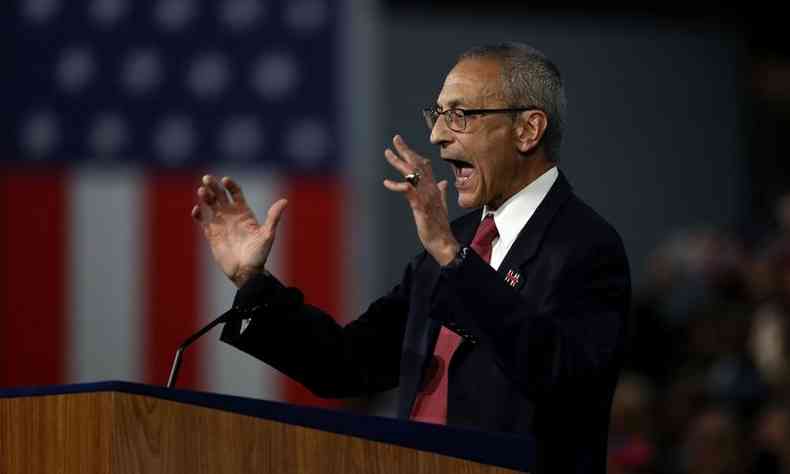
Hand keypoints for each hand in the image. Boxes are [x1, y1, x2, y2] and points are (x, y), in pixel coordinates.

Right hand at [191, 175, 287, 287]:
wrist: (246, 272)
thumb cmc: (259, 254)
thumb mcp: (268, 234)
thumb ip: (273, 217)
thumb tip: (284, 201)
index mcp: (244, 212)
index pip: (236, 193)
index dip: (230, 185)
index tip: (225, 180)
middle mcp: (231, 215)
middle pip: (220, 195)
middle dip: (214, 186)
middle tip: (207, 178)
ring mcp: (221, 224)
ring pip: (210, 205)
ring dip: (205, 196)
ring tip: (202, 190)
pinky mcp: (212, 234)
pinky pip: (203, 221)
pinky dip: (198, 214)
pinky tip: (197, 209)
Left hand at [383, 135, 458, 264]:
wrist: (443, 242)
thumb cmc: (439, 226)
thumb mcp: (441, 206)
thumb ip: (441, 193)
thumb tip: (443, 183)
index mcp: (434, 189)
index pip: (425, 166)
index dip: (415, 155)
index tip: (404, 145)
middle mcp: (431, 189)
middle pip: (418, 164)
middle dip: (406, 150)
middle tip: (395, 139)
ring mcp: (426, 196)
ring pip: (412, 173)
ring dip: (398, 162)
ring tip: (388, 153)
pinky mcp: (420, 205)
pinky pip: (408, 191)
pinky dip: (396, 185)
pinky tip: (386, 182)